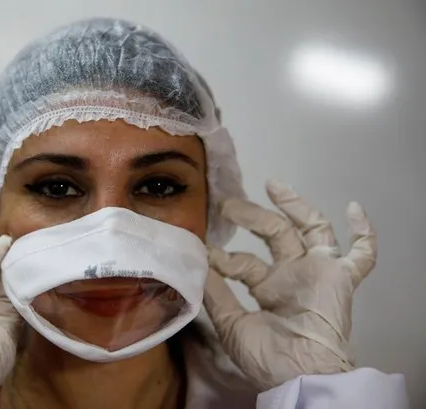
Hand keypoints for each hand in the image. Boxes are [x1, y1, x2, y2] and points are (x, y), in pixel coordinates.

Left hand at [203, 180, 376, 390]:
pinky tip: (353, 208)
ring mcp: (317, 272)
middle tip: (228, 204)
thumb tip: (200, 265)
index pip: (243, 262)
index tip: (204, 248)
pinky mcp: (340, 277)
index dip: (224, 255)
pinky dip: (364, 232)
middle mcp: (292, 275)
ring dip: (293, 205)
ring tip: (271, 184)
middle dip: (251, 216)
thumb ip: (218, 294)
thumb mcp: (232, 324)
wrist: (300, 373)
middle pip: (274, 234)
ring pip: (311, 229)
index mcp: (268, 289)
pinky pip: (362, 255)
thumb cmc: (267, 356)